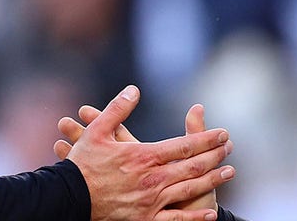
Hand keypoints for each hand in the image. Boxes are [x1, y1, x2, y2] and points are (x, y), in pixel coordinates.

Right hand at [53, 85, 234, 220]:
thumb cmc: (81, 166)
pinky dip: (194, 218)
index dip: (208, 139)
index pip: (185, 145)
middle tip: (230, 149)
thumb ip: (117, 110)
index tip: (223, 133)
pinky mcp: (144, 219)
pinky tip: (210, 213)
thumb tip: (134, 89)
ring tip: (229, 172)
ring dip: (212, 180)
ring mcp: (150, 201)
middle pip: (193, 166)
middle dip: (215, 156)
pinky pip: (174, 219)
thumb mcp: (96, 132)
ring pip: (189, 189)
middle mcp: (152, 179)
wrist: (66, 201)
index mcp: (144, 156)